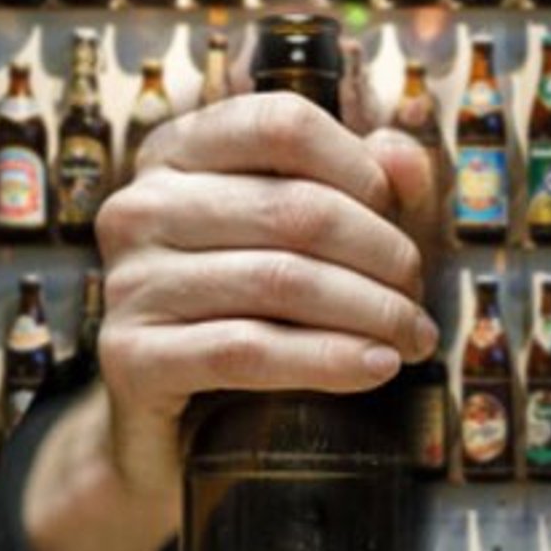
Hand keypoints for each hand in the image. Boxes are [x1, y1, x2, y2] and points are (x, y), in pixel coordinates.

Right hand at [92, 91, 440, 503]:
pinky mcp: (131, 356)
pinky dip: (328, 359)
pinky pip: (248, 350)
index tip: (404, 223)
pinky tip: (378, 367)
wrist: (183, 423)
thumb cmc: (262, 307)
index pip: (286, 127)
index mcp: (181, 153)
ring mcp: (130, 280)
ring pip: (283, 281)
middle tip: (420, 302)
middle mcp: (143, 206)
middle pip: (298, 210)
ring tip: (414, 340)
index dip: (364, 173)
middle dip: (387, 258)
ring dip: (373, 313)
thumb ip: (364, 180)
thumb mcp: (315, 231)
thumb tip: (405, 157)